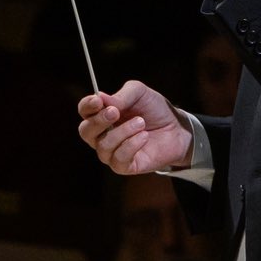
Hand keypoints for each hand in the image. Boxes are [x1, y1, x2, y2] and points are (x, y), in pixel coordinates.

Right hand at [77, 80, 194, 175]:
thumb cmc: (154, 110)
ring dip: (123, 132)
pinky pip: (118, 159)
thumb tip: (102, 99)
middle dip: (99, 121)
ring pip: (103, 145)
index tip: (98, 101)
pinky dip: (131, 145)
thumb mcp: (140, 93)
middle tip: (115, 112)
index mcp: (101, 115)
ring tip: (141, 123)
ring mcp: (110, 152)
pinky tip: (144, 137)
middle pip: (85, 131)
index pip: (84, 111)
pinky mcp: (123, 166)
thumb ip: (122, 95)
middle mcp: (101, 135)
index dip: (87, 106)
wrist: (177, 129)